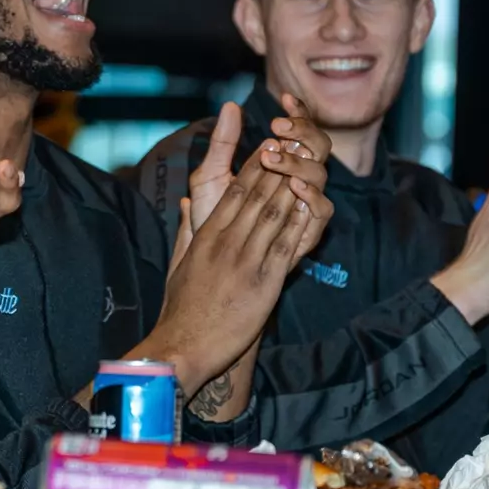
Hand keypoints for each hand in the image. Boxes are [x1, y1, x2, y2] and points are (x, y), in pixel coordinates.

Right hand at [143, 146, 315, 401]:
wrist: (184, 345)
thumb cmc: (180, 309)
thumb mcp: (178, 264)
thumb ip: (186, 231)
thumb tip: (187, 204)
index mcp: (206, 236)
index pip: (235, 191)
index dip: (254, 166)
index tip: (268, 147)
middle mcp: (227, 242)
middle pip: (257, 195)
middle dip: (278, 166)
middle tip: (294, 143)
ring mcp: (247, 260)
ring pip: (274, 213)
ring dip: (292, 185)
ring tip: (306, 163)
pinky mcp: (265, 282)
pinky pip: (286, 244)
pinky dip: (299, 221)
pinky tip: (309, 203)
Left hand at [187, 94, 329, 232]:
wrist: (208, 261)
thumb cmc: (210, 218)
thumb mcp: (210, 176)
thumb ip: (222, 143)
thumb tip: (230, 105)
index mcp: (278, 164)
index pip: (299, 132)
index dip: (299, 113)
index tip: (286, 99)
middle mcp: (296, 181)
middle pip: (318, 147)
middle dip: (303, 131)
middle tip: (278, 126)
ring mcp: (303, 206)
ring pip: (322, 174)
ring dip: (299, 161)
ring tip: (272, 157)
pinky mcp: (306, 233)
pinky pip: (323, 210)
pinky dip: (311, 195)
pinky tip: (293, 185)